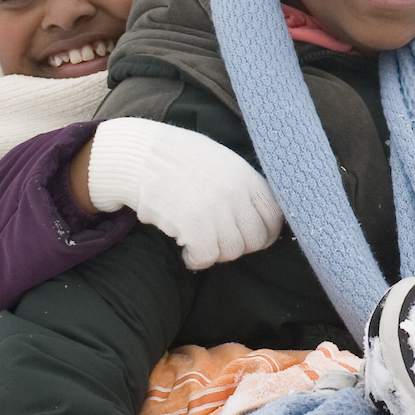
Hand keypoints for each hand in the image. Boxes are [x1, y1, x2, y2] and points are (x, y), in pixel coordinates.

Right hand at [79, 117, 283, 268]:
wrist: (139, 154)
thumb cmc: (178, 158)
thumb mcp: (222, 161)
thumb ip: (242, 186)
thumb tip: (255, 216)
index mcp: (247, 177)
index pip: (274, 217)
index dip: (265, 233)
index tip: (249, 238)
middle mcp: (237, 194)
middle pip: (256, 239)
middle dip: (238, 246)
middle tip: (217, 241)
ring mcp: (216, 210)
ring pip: (232, 252)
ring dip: (215, 253)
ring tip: (198, 242)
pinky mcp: (193, 225)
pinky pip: (207, 257)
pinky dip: (196, 260)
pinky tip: (185, 250)